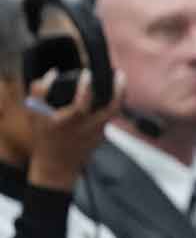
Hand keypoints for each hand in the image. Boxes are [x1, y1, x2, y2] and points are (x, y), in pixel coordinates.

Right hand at [26, 69, 123, 192]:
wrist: (57, 165)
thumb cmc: (45, 138)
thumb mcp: (34, 117)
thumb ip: (38, 94)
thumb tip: (52, 72)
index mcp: (66, 123)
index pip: (79, 104)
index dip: (83, 87)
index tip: (83, 73)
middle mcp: (84, 128)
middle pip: (106, 107)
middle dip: (109, 89)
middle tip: (111, 72)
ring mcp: (96, 131)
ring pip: (113, 110)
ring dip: (120, 92)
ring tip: (119, 76)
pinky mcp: (102, 134)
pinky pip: (111, 114)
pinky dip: (114, 100)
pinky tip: (114, 88)